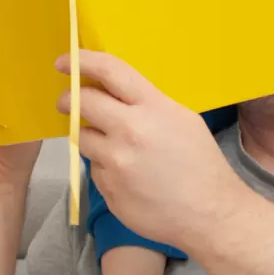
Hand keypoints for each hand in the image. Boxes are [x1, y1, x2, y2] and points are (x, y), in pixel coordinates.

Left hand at [57, 51, 243, 247]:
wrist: (208, 213)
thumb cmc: (201, 161)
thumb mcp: (182, 119)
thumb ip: (147, 104)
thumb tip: (113, 94)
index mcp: (153, 107)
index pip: (110, 72)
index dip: (82, 61)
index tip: (65, 62)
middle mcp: (129, 131)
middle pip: (81, 103)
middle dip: (69, 99)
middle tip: (68, 101)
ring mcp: (115, 162)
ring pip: (82, 137)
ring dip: (90, 135)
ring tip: (113, 145)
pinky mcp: (107, 189)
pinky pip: (94, 168)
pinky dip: (103, 166)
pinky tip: (127, 175)